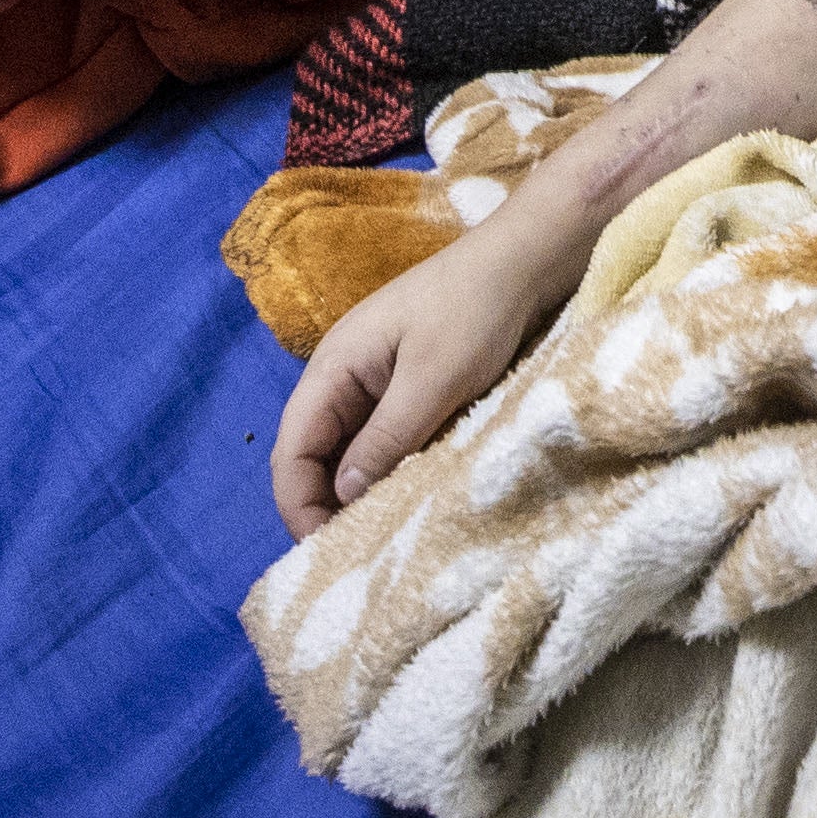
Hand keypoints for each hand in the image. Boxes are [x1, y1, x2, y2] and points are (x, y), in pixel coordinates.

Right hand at [273, 206, 577, 536]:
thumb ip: (387, 438)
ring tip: (380, 539)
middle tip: (354, 556)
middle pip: (313, 455)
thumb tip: (344, 496)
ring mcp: (375, 384)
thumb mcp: (432, 379)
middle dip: (323, 506)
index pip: (291, 448)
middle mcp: (344, 378)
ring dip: (357, 493)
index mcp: (333, 368)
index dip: (298, 503)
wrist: (525, 261)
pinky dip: (386, 472)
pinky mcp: (407, 389)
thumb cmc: (474, 310)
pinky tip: (407, 500)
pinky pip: (383, 441)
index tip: (323, 549)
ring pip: (349, 452)